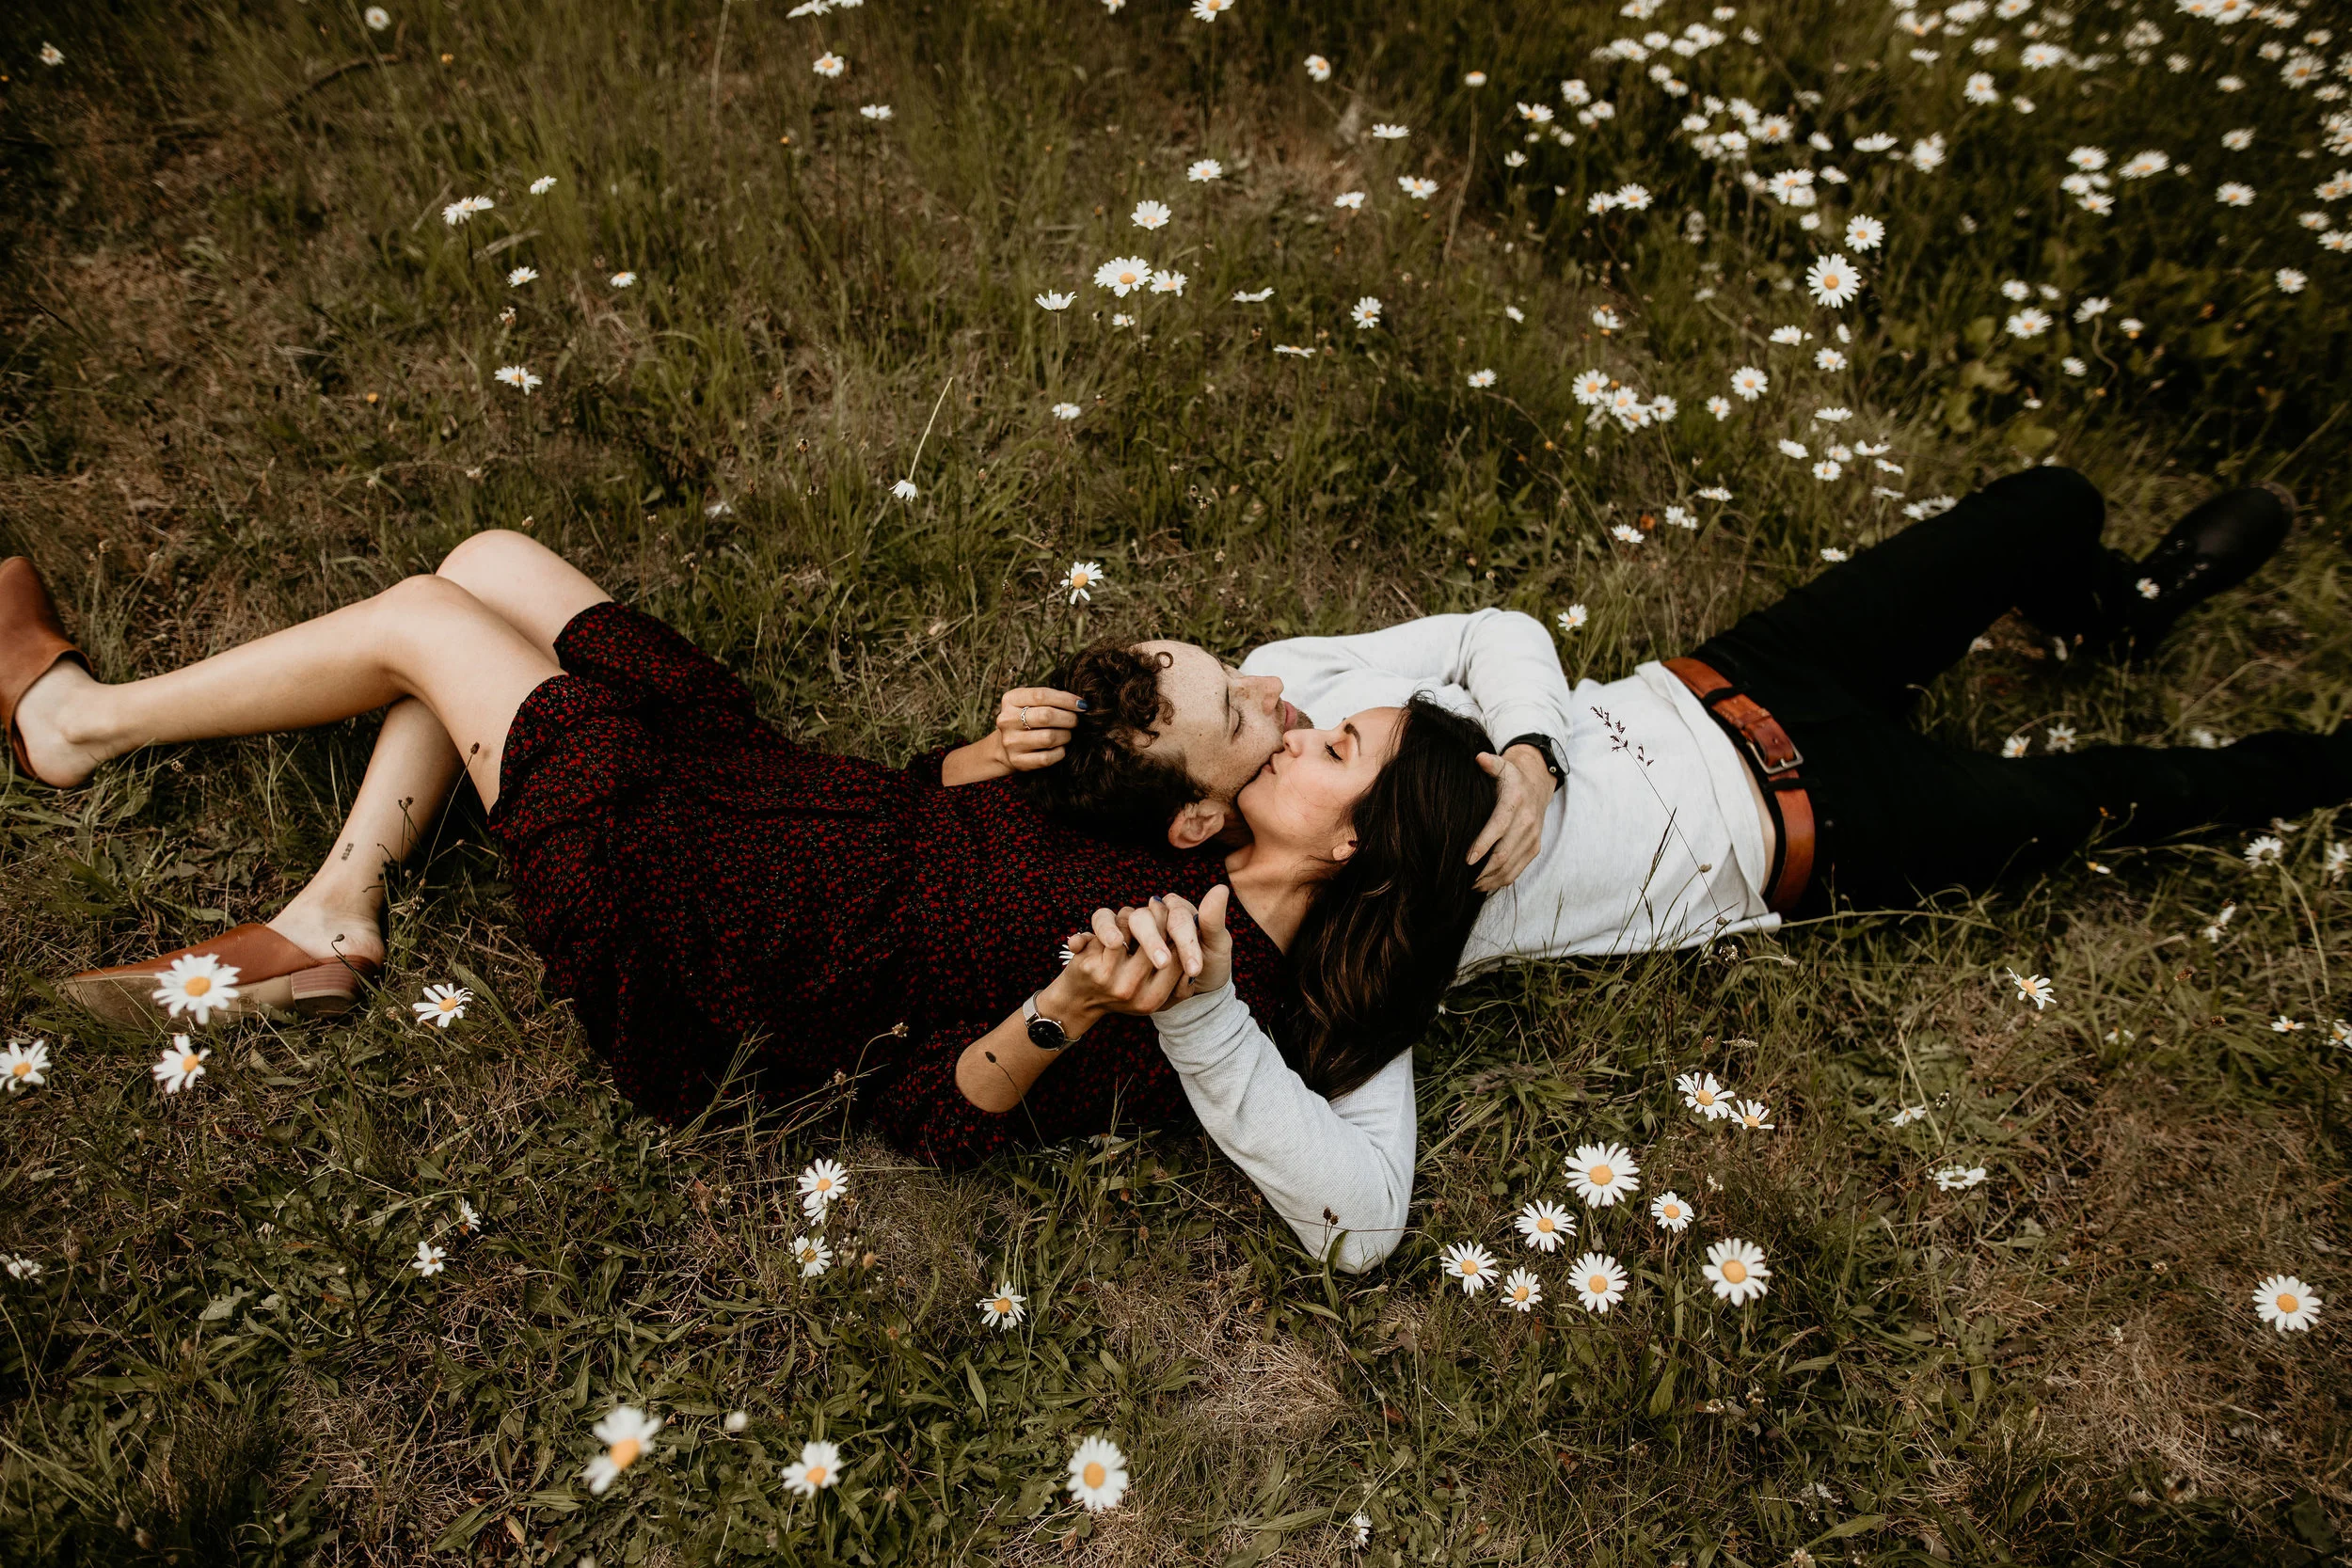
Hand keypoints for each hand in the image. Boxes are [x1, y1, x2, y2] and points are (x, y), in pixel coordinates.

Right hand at [989, 687, 1085, 772]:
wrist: (1006, 747)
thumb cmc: (1027, 719)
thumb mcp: (1031, 703)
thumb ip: (1052, 699)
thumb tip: (1079, 704)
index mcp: (1011, 700)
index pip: (1041, 695)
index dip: (1066, 700)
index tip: (1081, 705)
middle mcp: (1007, 720)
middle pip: (1046, 716)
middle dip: (1069, 719)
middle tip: (1075, 721)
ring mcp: (1011, 742)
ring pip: (1048, 738)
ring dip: (1065, 736)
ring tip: (1066, 734)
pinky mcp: (1017, 761)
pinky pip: (1047, 758)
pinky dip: (1059, 752)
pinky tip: (1060, 748)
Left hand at [1043, 904, 1185, 1033]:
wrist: (1077, 1005)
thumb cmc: (1119, 992)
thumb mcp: (1150, 992)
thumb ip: (1172, 970)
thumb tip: (1195, 942)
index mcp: (1153, 998)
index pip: (1177, 958)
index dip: (1177, 931)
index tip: (1174, 916)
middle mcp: (1133, 990)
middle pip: (1155, 937)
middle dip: (1156, 915)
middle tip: (1156, 905)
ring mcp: (1109, 978)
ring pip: (1127, 924)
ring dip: (1127, 917)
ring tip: (1127, 919)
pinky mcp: (1087, 966)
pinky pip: (1104, 929)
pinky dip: (1105, 924)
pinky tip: (1104, 932)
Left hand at [1467, 745, 1556, 893]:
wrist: (1537, 786)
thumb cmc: (1511, 779)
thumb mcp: (1503, 765)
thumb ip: (1490, 763)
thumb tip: (1479, 758)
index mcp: (1515, 803)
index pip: (1498, 828)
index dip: (1482, 845)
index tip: (1466, 859)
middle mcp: (1527, 823)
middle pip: (1504, 853)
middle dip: (1483, 869)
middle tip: (1463, 878)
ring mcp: (1532, 838)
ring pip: (1511, 866)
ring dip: (1490, 879)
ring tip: (1470, 885)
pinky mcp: (1534, 848)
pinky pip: (1518, 870)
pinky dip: (1501, 880)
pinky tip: (1484, 884)